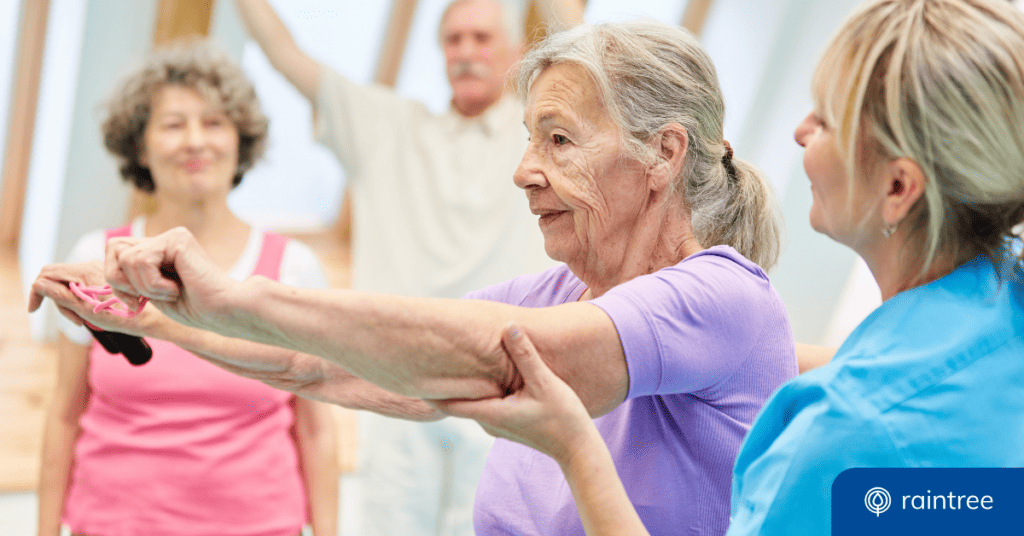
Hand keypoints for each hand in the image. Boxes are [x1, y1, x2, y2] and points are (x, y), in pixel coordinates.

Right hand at [29, 261, 159, 336]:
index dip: (37, 291)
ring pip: (69, 287)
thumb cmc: (124, 316)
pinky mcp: (103, 279)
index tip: (34, 310)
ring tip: (88, 320)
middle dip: (60, 302)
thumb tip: (38, 285)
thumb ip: (61, 296)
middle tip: (77, 320)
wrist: (153, 315)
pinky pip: (82, 288)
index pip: (48, 273)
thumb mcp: (88, 310)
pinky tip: (93, 315)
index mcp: (84, 270)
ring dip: (72, 305)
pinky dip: (81, 303)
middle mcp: (90, 266)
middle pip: (57, 281)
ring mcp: (97, 271)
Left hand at [104, 227, 236, 332]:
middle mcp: (164, 239)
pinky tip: (177, 288)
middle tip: (144, 298)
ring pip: (126, 258)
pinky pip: (142, 260)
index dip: (115, 277)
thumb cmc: (196, 308)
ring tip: (170, 292)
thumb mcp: (151, 293)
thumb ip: (131, 277)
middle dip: (119, 279)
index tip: (135, 303)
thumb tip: (106, 272)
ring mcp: (172, 236)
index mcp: (159, 251)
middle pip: (114, 248)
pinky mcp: (177, 238)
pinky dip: (153, 284)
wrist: (224, 311)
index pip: (115, 252)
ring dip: (144, 287)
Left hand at [432, 323, 598, 464]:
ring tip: (447, 361)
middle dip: (443, 380)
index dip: (428, 387)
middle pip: (457, 400)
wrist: (578, 450)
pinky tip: (480, 373)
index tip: (410, 373)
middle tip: (425, 358)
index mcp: (491, 413)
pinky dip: (479, 388)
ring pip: (472, 400)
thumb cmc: (563, 419)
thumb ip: (525, 355)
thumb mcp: (545, 383)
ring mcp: (497, 424)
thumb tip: (508, 326)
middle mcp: (488, 421)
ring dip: (463, 383)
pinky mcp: (508, 423)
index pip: (448, 402)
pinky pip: (486, 402)